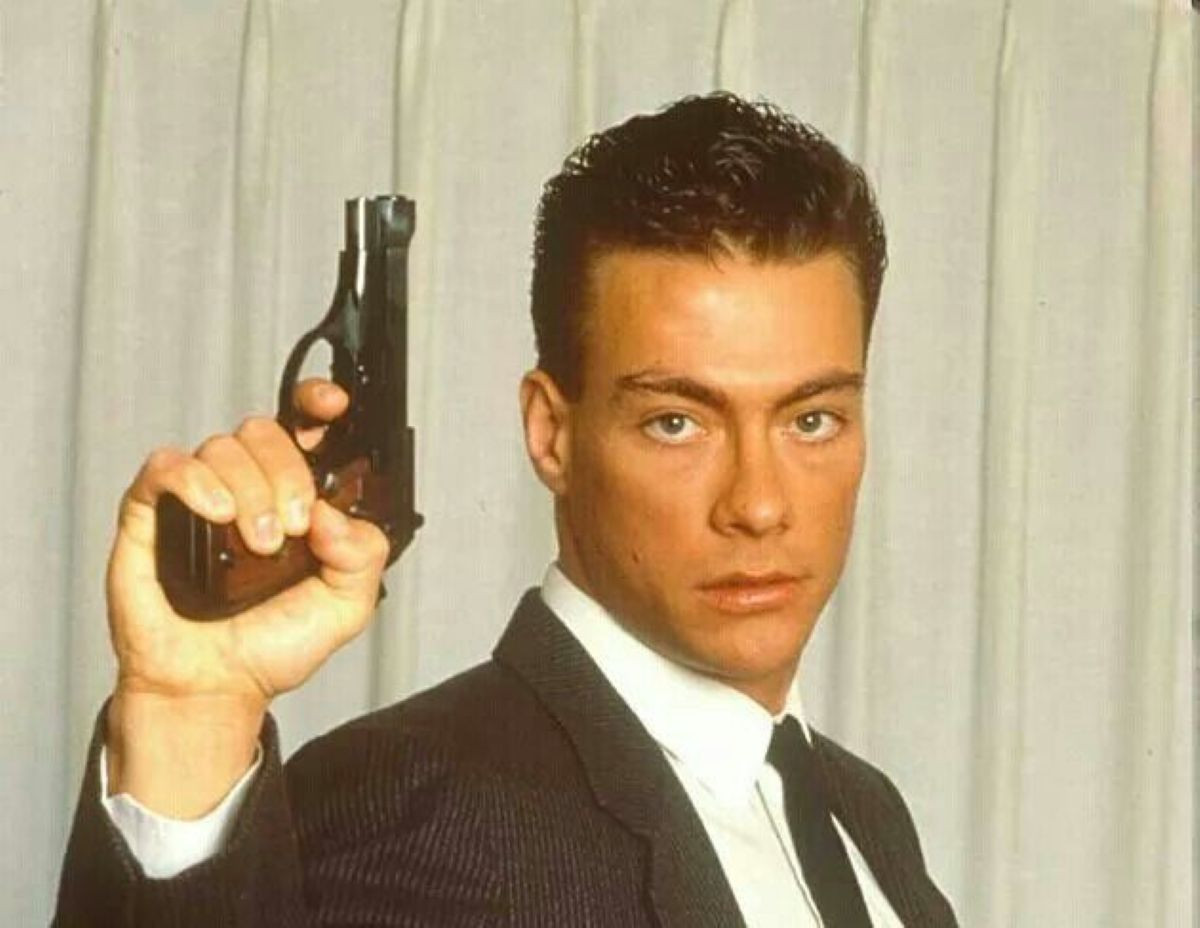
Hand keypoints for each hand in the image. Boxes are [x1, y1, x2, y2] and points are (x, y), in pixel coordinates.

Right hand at [104, 379, 388, 814]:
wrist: (213, 688)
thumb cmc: (271, 645)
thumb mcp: (347, 605)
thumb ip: (364, 554)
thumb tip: (335, 513)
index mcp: (295, 495)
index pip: (305, 427)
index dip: (318, 403)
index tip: (335, 405)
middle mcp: (247, 486)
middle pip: (266, 431)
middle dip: (289, 473)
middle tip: (295, 528)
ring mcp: (198, 497)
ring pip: (223, 446)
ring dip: (250, 490)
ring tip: (259, 544)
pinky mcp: (150, 513)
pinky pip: (167, 466)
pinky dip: (195, 480)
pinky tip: (216, 514)